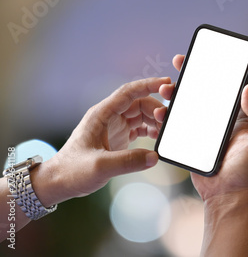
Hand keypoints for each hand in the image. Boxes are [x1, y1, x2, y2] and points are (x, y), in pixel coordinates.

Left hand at [34, 77, 175, 205]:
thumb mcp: (100, 167)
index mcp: (102, 114)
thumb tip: (155, 157)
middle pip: (139, 103)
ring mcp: (114, 126)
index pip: (129, 92)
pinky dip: (150, 130)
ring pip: (140, 114)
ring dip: (154, 120)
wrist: (60, 182)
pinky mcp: (117, 137)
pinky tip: (158, 139)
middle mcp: (109, 117)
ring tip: (166, 132)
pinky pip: (139, 127)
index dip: (148, 85)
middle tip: (170, 120)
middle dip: (156, 108)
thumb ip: (128, 162)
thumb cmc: (73, 171)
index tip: (167, 84)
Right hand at [154, 55, 247, 200]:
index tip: (212, 54)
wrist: (228, 195)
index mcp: (243, 115)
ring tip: (166, 88)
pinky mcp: (192, 139)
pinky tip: (161, 110)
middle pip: (208, 88)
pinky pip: (178, 122)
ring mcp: (207, 128)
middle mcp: (224, 118)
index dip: (226, 67)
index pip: (236, 85)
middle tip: (181, 60)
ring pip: (190, 103)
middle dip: (194, 73)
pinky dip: (168, 114)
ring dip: (177, 92)